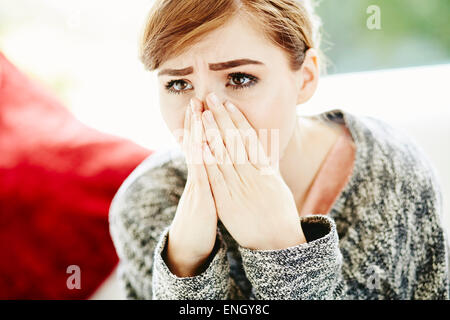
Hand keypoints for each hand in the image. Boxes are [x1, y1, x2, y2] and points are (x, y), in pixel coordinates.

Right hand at [165, 99, 217, 276]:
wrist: (191, 240)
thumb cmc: (205, 215)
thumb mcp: (212, 191)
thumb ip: (214, 173)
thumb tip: (219, 157)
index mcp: (206, 172)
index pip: (204, 141)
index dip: (203, 123)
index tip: (206, 104)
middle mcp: (200, 175)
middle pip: (198, 143)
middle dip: (197, 121)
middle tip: (197, 99)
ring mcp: (199, 185)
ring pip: (197, 154)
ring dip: (196, 133)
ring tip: (195, 113)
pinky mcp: (201, 198)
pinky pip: (200, 176)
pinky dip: (199, 159)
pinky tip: (199, 144)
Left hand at [200, 93, 306, 249]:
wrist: (278, 240)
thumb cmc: (279, 211)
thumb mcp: (277, 183)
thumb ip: (268, 165)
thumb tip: (264, 148)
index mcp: (265, 168)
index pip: (249, 138)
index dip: (237, 119)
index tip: (228, 104)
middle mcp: (252, 173)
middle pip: (234, 140)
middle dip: (221, 118)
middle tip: (210, 98)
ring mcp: (239, 187)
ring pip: (223, 154)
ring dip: (211, 132)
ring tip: (202, 113)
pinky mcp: (227, 201)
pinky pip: (215, 177)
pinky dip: (207, 160)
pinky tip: (198, 144)